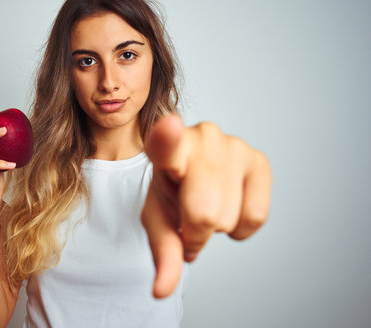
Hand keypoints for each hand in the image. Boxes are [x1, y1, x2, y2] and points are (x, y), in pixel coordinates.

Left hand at [142, 114, 271, 297]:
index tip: (169, 126)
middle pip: (204, 213)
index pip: (165, 141)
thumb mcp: (158, 221)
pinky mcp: (259, 159)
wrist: (191, 175)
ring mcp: (234, 145)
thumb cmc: (171, 192)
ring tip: (206, 202)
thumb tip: (161, 292)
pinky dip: (240, 227)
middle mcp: (201, 137)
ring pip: (229, 218)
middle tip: (188, 215)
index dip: (168, 136)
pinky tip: (229, 205)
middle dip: (195, 229)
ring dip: (217, 225)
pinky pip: (255, 217)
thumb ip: (162, 253)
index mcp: (165, 147)